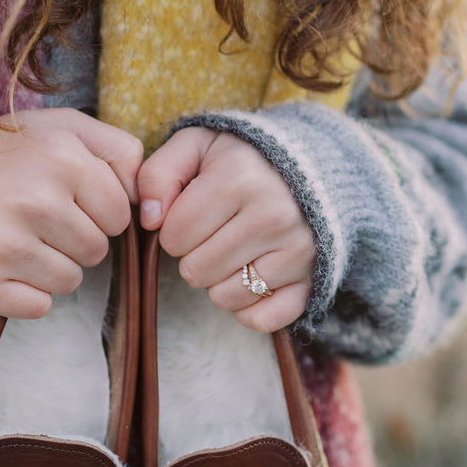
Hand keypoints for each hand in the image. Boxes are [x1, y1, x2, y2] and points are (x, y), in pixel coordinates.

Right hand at [0, 107, 142, 317]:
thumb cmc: (2, 156)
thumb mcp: (61, 128)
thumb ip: (117, 149)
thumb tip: (147, 198)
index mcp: (61, 159)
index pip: (118, 216)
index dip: (96, 212)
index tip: (65, 200)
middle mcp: (35, 200)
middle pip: (96, 253)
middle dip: (75, 241)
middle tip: (36, 221)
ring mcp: (6, 244)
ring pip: (70, 282)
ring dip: (51, 268)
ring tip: (18, 240)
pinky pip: (38, 307)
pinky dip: (25, 295)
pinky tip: (4, 265)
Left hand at [137, 127, 314, 331]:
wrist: (317, 167)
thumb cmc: (245, 159)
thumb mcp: (197, 146)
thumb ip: (158, 174)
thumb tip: (149, 220)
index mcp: (239, 179)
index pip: (173, 236)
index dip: (173, 230)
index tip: (193, 214)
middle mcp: (273, 216)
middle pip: (195, 271)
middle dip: (195, 255)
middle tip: (215, 232)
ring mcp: (297, 252)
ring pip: (224, 298)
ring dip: (219, 280)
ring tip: (235, 250)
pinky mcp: (311, 281)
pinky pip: (261, 320)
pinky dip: (248, 308)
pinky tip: (252, 277)